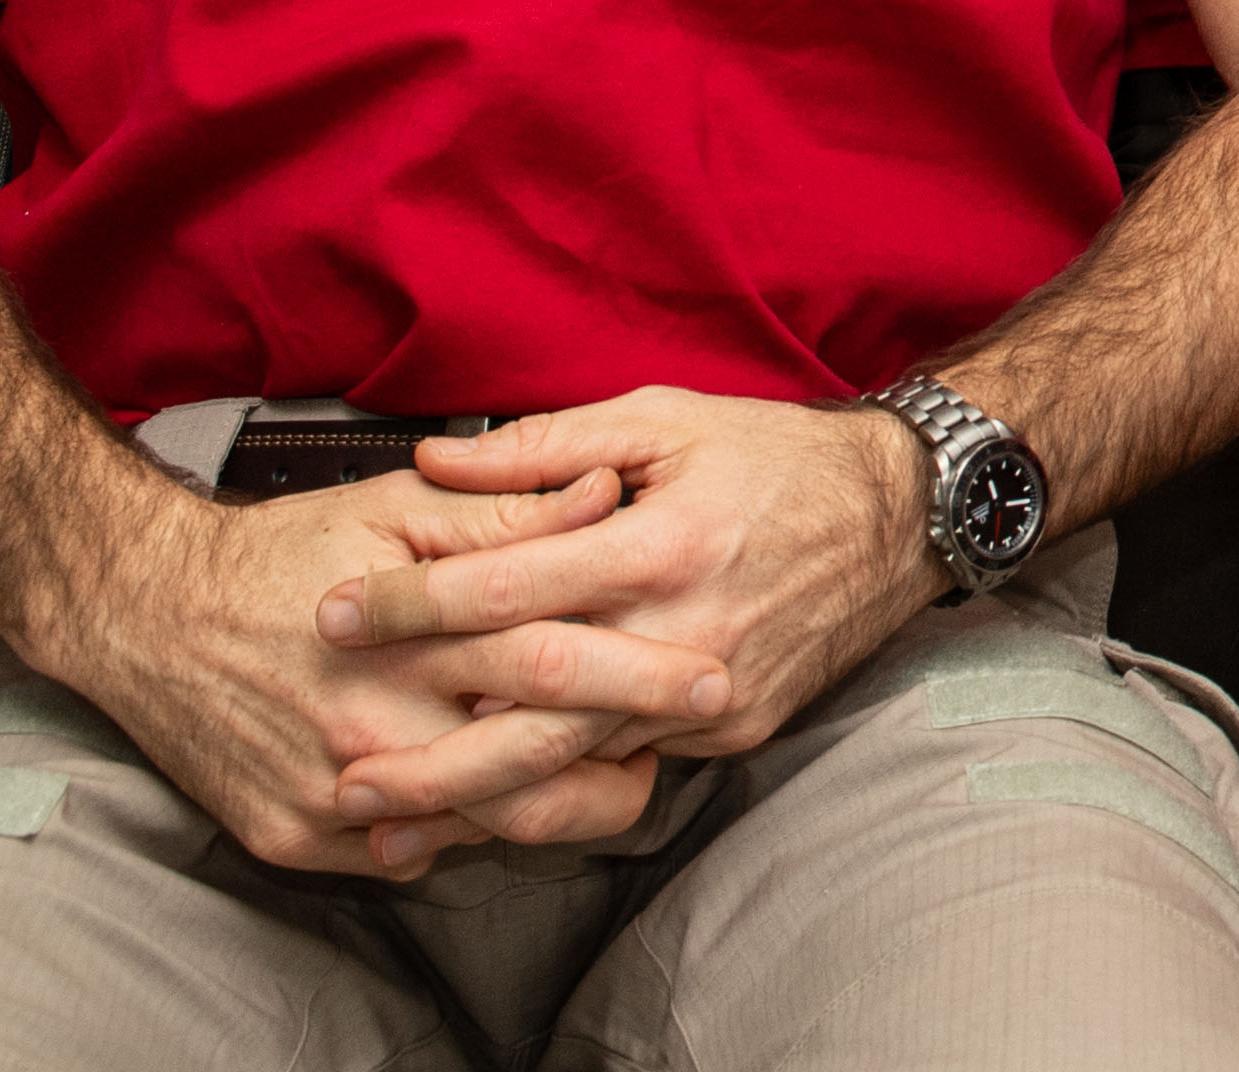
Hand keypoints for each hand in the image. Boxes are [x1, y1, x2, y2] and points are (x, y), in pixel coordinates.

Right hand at [55, 464, 715, 879]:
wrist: (144, 617)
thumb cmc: (285, 549)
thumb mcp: (397, 506)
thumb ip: (510, 507)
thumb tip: (611, 492)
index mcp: (410, 635)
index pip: (552, 660)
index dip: (640, 674)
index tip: (712, 674)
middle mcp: (374, 724)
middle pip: (529, 766)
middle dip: (625, 760)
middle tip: (691, 737)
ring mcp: (333, 795)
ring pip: (483, 828)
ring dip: (565, 805)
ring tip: (628, 774)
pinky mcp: (296, 840)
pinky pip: (414, 857)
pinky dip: (477, 830)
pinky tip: (521, 795)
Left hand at [324, 390, 944, 819]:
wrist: (903, 516)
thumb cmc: (780, 457)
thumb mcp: (666, 418)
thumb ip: (546, 444)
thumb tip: (438, 459)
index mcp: (659, 543)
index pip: (506, 585)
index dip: (410, 603)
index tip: (335, 612)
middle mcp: (683, 631)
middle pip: (530, 712)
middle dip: (425, 751)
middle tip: (337, 768)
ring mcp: (712, 694)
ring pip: (574, 765)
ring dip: (474, 799)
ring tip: (390, 819)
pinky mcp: (733, 733)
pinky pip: (627, 771)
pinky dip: (553, 794)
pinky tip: (487, 810)